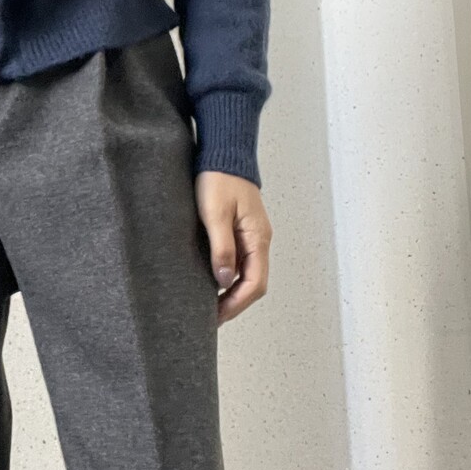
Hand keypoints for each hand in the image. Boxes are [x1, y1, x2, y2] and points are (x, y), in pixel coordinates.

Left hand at [194, 171, 271, 325]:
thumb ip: (221, 248)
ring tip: (211, 304)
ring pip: (248, 273)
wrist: (223, 152)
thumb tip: (225, 280)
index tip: (217, 317)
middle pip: (254, 283)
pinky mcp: (242, 229)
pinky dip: (230, 275)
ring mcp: (252, 235)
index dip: (236, 304)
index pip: (255, 283)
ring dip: (233, 291)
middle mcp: (259, 240)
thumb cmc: (218, 178)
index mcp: (258, 238)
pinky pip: (241, 260)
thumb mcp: (215, 214)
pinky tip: (214, 280)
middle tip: (212, 317)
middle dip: (235, 303)